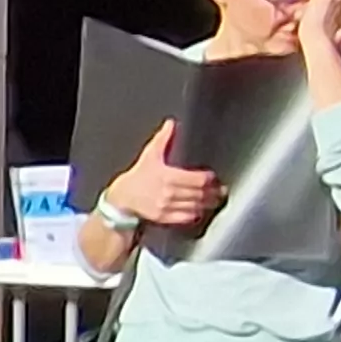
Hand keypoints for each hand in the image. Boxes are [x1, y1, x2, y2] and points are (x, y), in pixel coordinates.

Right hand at [104, 123, 223, 229]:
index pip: (199, 179)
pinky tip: (198, 210)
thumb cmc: (137, 176)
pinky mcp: (164, 218)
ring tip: (213, 200)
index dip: (210, 179)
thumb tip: (170, 124)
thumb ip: (163, 138)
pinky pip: (186, 217)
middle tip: (220, 190)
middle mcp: (168, 192)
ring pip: (196, 206)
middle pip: (200, 193)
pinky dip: (195, 214)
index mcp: (168, 176)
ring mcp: (166, 206)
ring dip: (207, 204)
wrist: (121, 197)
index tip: (213, 178)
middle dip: (213, 192)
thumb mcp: (149, 155)